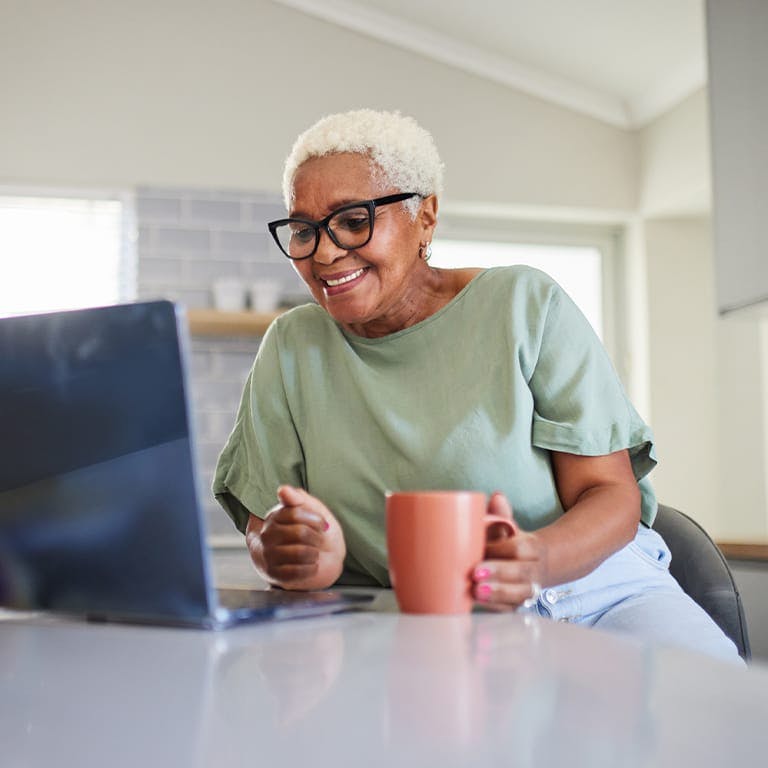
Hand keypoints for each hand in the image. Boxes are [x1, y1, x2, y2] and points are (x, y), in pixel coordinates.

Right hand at [249, 485, 345, 590]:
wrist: (322, 559)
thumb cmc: (315, 531)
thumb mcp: (311, 509)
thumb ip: (298, 498)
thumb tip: (283, 490)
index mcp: (275, 516)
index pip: (295, 514)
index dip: (315, 519)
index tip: (323, 524)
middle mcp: (267, 535)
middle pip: (300, 533)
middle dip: (317, 537)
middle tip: (318, 540)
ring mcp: (268, 556)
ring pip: (300, 553)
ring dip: (314, 554)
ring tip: (313, 553)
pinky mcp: (274, 575)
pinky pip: (297, 572)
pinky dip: (311, 569)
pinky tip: (310, 565)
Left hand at [472, 492, 548, 609]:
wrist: (540, 564)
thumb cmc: (512, 543)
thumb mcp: (510, 528)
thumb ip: (502, 515)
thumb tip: (496, 496)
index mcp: (532, 547)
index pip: (519, 549)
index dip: (500, 550)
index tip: (480, 551)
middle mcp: (534, 570)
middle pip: (521, 573)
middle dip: (499, 574)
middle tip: (475, 574)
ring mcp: (529, 589)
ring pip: (519, 595)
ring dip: (498, 595)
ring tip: (476, 593)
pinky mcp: (520, 604)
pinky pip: (512, 609)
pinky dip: (497, 609)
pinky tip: (480, 605)